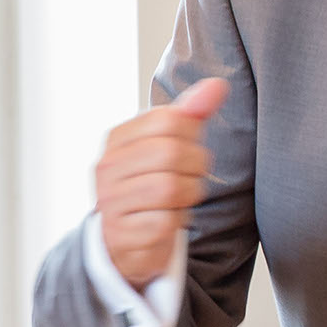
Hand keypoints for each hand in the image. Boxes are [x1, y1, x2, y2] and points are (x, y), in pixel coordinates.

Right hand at [93, 77, 228, 288]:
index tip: (188, 147)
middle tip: (189, 176)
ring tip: (179, 198)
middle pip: (171, 152)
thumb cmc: (150, 184)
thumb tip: (218, 84)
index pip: (168, 119)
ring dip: (188, 194)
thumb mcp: (167, 145)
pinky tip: (168, 219)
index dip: (192, 133)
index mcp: (117, 139)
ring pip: (170, 187)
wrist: (124, 241)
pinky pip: (166, 222)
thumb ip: (191, 115)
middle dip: (194, 165)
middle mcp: (108, 168)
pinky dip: (177, 221)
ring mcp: (111, 202)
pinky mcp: (123, 234)